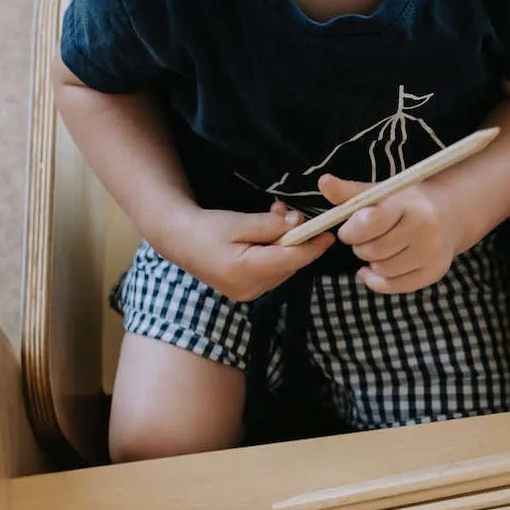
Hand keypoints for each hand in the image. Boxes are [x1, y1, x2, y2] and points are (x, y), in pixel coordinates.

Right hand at [154, 201, 333, 302]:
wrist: (179, 242)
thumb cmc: (206, 228)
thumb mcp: (239, 221)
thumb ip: (271, 225)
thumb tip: (299, 223)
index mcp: (244, 270)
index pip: (290, 260)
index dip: (312, 247)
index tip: (329, 235)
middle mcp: (248, 288)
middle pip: (288, 265)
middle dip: (296, 241)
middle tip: (291, 214)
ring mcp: (247, 294)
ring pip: (282, 270)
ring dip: (285, 247)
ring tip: (275, 220)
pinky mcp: (246, 293)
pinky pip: (272, 274)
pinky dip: (275, 256)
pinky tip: (267, 239)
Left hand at [320, 173, 465, 294]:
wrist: (449, 214)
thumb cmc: (407, 202)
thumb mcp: (381, 192)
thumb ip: (350, 192)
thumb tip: (323, 183)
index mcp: (407, 203)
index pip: (370, 222)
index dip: (351, 230)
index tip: (350, 230)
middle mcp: (424, 228)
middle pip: (373, 250)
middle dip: (360, 247)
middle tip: (364, 240)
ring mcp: (431, 252)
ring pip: (382, 270)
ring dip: (371, 263)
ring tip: (376, 250)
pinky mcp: (434, 272)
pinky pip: (393, 286)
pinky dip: (377, 281)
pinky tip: (374, 270)